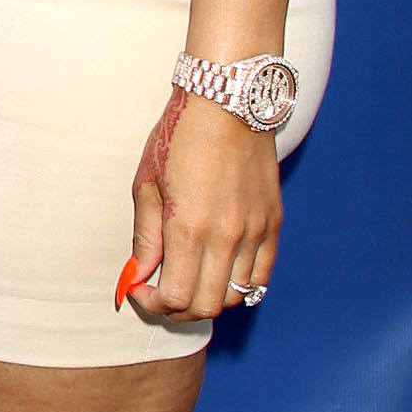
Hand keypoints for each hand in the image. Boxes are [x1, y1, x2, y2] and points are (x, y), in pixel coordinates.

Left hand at [122, 88, 279, 324]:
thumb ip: (146, 237)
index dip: (153, 303)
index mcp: (189, 229)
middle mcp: (226, 237)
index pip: (175, 298)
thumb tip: (139, 274)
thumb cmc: (181, 137)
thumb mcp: (147, 184)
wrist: (227, 103)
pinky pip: (261, 275)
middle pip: (206, 307)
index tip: (141, 290)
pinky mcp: (273, 224)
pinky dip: (240, 284)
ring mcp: (254, 232)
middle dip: (178, 309)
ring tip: (191, 279)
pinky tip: (219, 271)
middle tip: (162, 291)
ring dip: (209, 298)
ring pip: (235, 296)